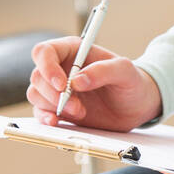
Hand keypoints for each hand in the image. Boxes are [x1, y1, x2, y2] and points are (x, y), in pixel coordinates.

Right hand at [27, 37, 162, 131]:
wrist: (137, 107)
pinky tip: (55, 122)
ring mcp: (58, 89)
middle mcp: (61, 68)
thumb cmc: (132, 82)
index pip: (45, 52)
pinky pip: (40, 111)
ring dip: (53, 106)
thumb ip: (104, 70)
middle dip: (54, 94)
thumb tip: (78, 80)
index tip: (62, 85)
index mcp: (74, 51)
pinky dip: (45, 118)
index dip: (47, 67)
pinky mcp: (58, 108)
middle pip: (38, 76)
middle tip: (77, 106)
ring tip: (80, 112)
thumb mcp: (125, 71)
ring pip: (36, 94)